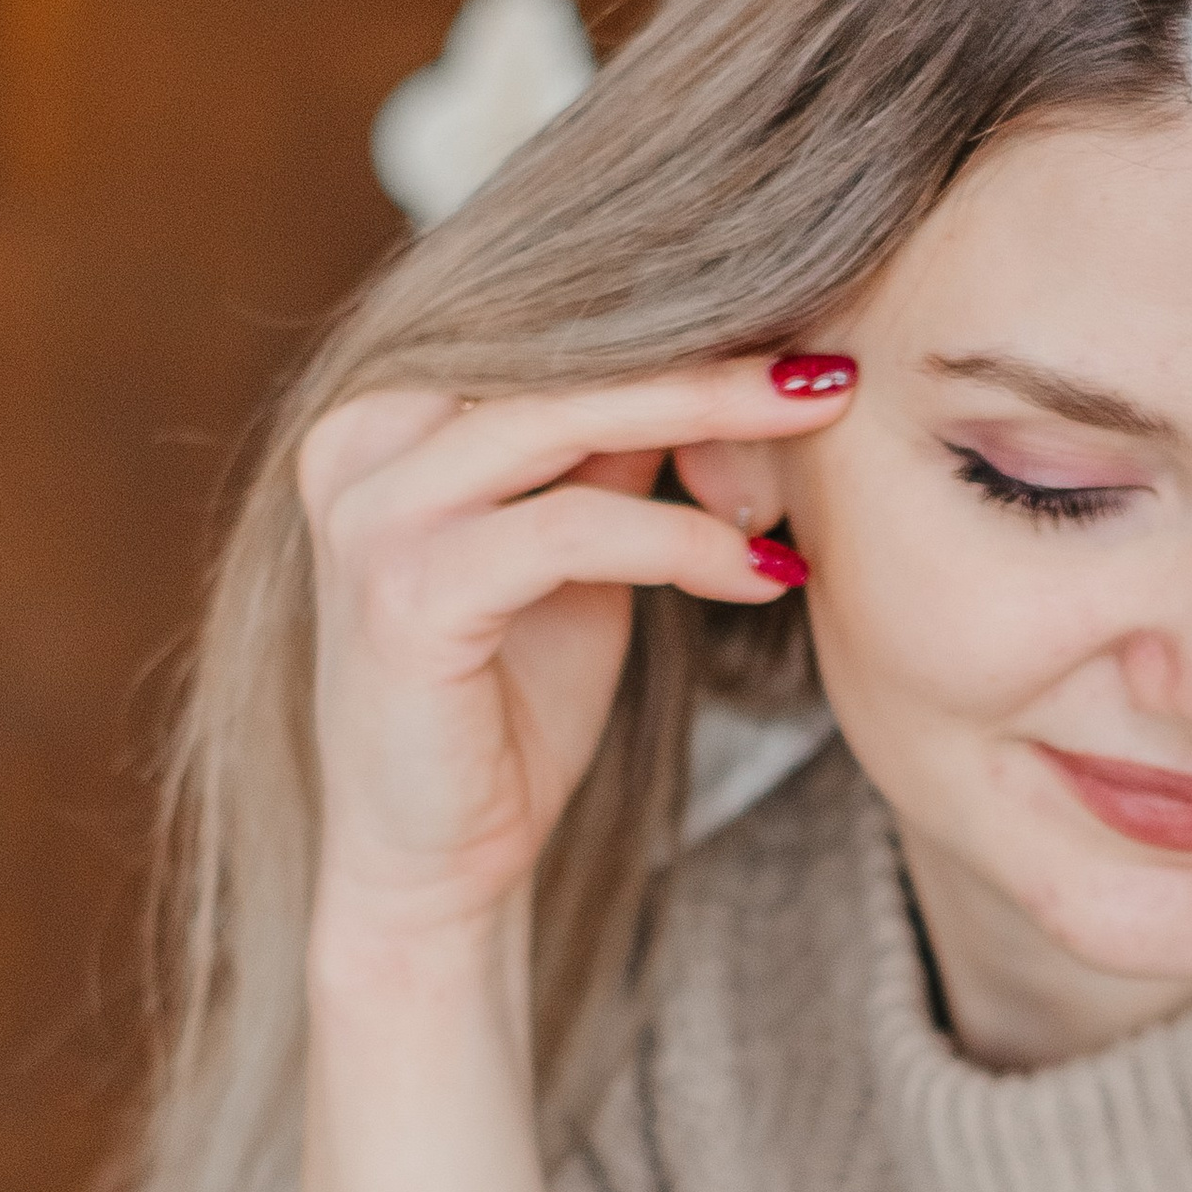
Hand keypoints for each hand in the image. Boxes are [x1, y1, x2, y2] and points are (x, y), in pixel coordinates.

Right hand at [298, 359, 849, 965]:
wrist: (432, 860)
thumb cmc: (505, 706)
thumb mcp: (571, 552)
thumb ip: (610, 453)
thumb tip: (718, 360)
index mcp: (387, 416)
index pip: (549, 337)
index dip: (678, 331)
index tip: (796, 338)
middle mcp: (361, 443)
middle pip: (558, 358)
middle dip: (708, 357)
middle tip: (830, 363)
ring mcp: (372, 515)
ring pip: (566, 422)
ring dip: (711, 421)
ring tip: (820, 428)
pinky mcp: (407, 593)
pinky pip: (574, 530)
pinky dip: (682, 542)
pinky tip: (763, 574)